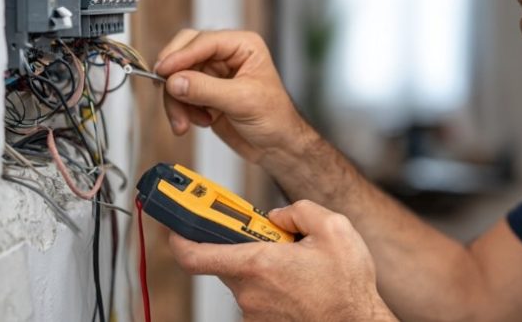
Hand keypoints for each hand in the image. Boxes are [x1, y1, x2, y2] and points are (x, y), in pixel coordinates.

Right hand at [153, 29, 310, 163]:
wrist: (276, 147)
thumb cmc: (275, 118)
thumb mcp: (242, 101)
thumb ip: (206, 90)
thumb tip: (175, 81)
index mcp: (242, 46)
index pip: (203, 41)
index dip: (180, 55)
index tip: (164, 71)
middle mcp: (226, 56)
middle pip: (183, 54)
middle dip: (174, 77)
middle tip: (167, 92)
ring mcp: (213, 75)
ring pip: (177, 77)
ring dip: (176, 101)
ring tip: (185, 122)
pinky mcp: (203, 93)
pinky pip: (179, 95)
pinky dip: (181, 110)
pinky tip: (198, 122)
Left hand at [169, 200, 395, 321]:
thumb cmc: (347, 288)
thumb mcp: (334, 228)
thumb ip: (298, 210)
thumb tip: (279, 215)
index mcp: (259, 264)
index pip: (195, 253)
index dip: (178, 234)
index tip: (173, 221)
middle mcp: (249, 292)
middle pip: (225, 259)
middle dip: (241, 241)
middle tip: (268, 233)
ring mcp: (254, 312)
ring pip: (244, 278)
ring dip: (262, 265)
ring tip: (299, 264)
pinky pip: (258, 296)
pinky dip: (272, 285)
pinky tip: (300, 283)